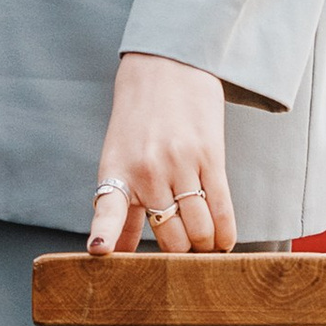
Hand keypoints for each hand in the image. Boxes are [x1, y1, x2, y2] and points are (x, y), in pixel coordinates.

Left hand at [86, 52, 234, 256]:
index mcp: (118, 171)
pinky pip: (222, 208)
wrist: (166, 67)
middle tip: (185, 257)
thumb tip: (114, 253)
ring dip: (204, 245)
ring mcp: (180, 164)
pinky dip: (225, 233)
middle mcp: (147, 170)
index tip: (100, 252)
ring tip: (205, 246)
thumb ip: (120, 209)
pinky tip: (223, 242)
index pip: (108, 209)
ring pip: (199, 228)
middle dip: (179, 255)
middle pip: (170, 236)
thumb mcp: (119, 159)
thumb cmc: (138, 119)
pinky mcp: (211, 156)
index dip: (106, 234)